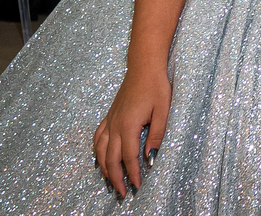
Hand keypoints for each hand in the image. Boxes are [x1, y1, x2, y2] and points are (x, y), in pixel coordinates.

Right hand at [93, 66, 170, 197]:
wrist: (144, 66)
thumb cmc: (157, 86)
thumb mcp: (163, 110)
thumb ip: (157, 134)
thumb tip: (151, 157)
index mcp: (129, 124)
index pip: (129, 156)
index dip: (132, 173)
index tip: (137, 187)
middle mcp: (115, 125)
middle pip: (111, 158)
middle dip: (116, 178)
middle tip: (122, 193)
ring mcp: (110, 120)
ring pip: (100, 150)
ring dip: (104, 168)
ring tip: (111, 182)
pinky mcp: (109, 116)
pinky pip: (97, 138)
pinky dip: (97, 152)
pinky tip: (100, 160)